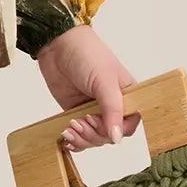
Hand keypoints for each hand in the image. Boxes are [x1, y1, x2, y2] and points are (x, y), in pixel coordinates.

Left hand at [36, 24, 140, 150]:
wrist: (57, 45)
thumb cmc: (87, 54)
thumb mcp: (103, 81)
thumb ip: (112, 110)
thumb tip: (116, 138)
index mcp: (127, 96)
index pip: (129, 125)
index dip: (114, 130)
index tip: (98, 121)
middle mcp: (112, 105)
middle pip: (110, 136)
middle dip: (94, 134)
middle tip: (81, 121)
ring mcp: (94, 110)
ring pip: (94, 139)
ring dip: (83, 139)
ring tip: (71, 127)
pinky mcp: (77, 113)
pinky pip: (80, 136)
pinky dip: (75, 141)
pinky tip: (68, 139)